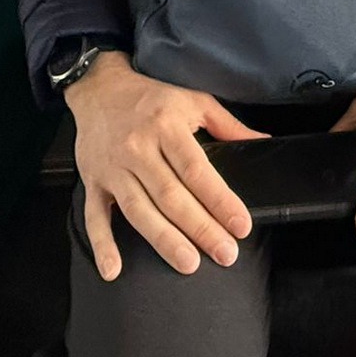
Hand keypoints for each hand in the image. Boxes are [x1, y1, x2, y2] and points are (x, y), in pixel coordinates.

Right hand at [65, 53, 265, 280]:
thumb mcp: (193, 100)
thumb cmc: (150, 97)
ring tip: (189, 263)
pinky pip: (95, 216)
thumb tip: (261, 142)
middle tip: (225, 253)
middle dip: (201, 228)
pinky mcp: (93, 181)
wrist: (98, 87)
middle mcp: (138, 147)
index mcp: (166, 125)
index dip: (220, 200)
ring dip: (163, 239)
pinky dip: (102, 244)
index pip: (196, 170)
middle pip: (171, 196)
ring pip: (139, 210)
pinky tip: (114, 269)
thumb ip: (228, 125)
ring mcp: (113, 167)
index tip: (240, 225)